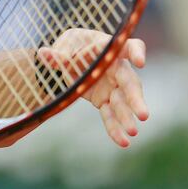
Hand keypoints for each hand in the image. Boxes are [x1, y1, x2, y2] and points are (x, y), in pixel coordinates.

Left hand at [38, 28, 147, 147]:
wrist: (69, 58)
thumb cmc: (72, 46)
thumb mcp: (65, 47)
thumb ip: (57, 55)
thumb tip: (43, 53)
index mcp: (109, 49)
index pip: (129, 46)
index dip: (136, 52)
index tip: (139, 62)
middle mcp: (116, 68)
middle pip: (130, 82)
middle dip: (135, 99)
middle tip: (143, 115)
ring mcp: (112, 86)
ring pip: (122, 102)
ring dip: (127, 117)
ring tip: (133, 132)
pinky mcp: (104, 100)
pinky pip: (110, 115)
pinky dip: (115, 128)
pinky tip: (123, 142)